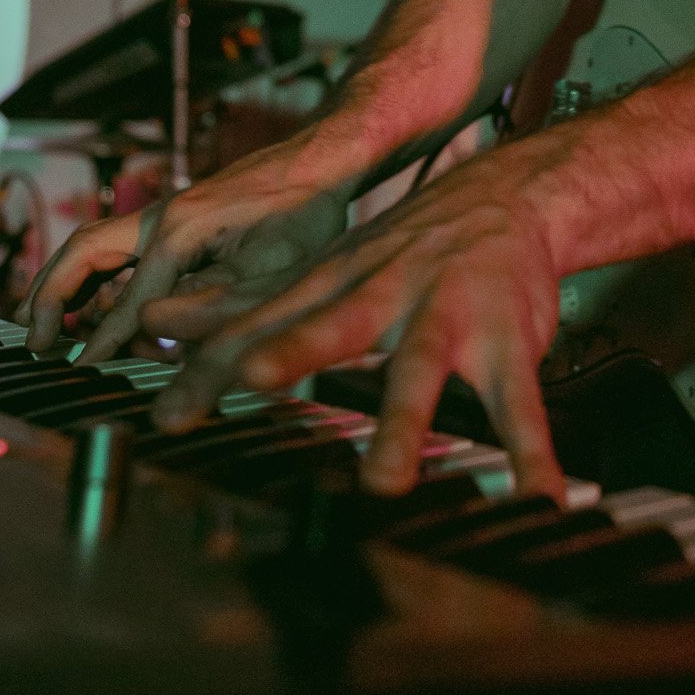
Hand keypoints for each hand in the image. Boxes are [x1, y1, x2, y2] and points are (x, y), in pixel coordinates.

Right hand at [16, 136, 344, 360]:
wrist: (319, 163)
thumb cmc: (303, 214)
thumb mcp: (270, 265)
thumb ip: (212, 300)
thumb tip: (155, 329)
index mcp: (180, 230)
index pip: (126, 298)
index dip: (102, 341)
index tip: (77, 373)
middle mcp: (161, 215)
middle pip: (83, 251)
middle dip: (51, 295)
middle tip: (33, 341)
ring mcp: (165, 212)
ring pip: (92, 243)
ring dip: (63, 281)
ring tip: (41, 325)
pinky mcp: (174, 217)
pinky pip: (116, 245)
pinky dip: (91, 274)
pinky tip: (90, 305)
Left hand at [146, 142, 568, 503]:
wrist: (508, 194)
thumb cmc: (403, 246)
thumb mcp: (324, 265)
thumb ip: (248, 301)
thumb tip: (160, 317)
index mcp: (335, 284)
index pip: (264, 320)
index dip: (214, 360)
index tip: (164, 410)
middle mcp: (386, 293)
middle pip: (333, 322)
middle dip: (293, 349)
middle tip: (249, 381)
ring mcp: (449, 316)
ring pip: (422, 367)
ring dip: (402, 422)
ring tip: (384, 484)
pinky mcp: (509, 343)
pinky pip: (519, 405)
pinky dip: (528, 454)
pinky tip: (535, 499)